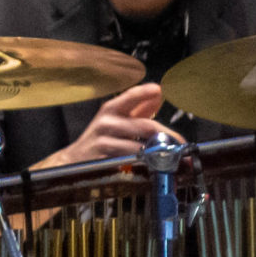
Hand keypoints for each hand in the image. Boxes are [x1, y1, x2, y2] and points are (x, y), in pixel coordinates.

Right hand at [31, 81, 181, 170]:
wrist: (73, 160)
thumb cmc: (101, 138)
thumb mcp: (117, 119)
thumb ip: (139, 108)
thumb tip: (159, 94)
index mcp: (111, 109)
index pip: (131, 95)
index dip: (146, 92)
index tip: (159, 90)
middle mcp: (107, 122)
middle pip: (144, 126)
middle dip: (166, 136)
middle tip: (181, 143)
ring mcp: (104, 141)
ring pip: (140, 146)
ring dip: (158, 153)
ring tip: (173, 158)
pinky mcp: (104, 159)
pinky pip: (130, 161)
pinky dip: (145, 164)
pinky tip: (153, 166)